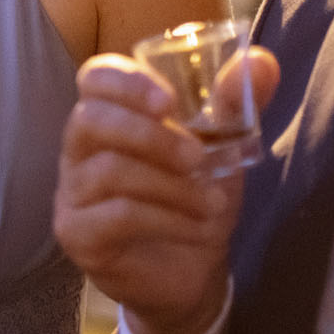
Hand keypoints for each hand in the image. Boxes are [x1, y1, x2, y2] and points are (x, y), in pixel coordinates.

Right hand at [53, 49, 279, 333]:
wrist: (191, 273)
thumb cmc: (194, 198)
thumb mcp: (221, 147)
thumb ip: (236, 103)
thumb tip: (261, 60)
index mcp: (108, 116)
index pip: (94, 78)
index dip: (126, 82)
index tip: (170, 101)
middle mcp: (78, 149)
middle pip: (89, 120)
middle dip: (148, 136)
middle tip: (198, 157)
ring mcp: (71, 193)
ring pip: (108, 171)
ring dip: (172, 187)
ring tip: (212, 204)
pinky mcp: (77, 235)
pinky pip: (116, 216)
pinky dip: (168, 219)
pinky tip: (198, 228)